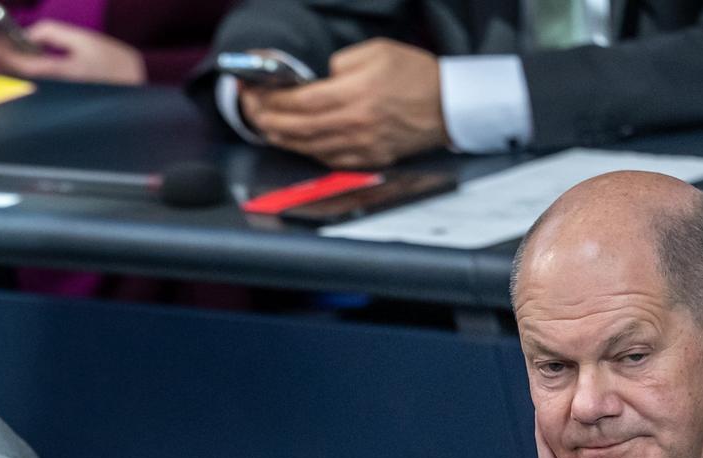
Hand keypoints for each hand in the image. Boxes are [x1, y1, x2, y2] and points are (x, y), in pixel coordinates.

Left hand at [0, 20, 146, 84]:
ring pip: (23, 84)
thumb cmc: (112, 64)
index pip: (22, 65)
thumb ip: (54, 33)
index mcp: (62, 73)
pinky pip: (33, 87)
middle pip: (17, 78)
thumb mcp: (84, 40)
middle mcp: (55, 90)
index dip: (1, 54)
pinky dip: (20, 75)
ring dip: (7, 68)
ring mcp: (56, 97)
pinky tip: (15, 65)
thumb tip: (30, 34)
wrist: (131, 85)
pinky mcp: (58, 100)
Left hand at [239, 38, 445, 167]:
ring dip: (280, 137)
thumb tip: (315, 79)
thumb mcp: (377, 52)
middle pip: (295, 128)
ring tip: (265, 125)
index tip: (255, 91)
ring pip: (306, 147)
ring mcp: (360, 147)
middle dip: (267, 118)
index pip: (299, 101)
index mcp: (355, 94)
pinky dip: (304, 149)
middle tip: (252, 109)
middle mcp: (354, 124)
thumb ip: (340, 63)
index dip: (271, 98)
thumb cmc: (416, 76)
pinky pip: (325, 159)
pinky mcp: (366, 160)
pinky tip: (294, 140)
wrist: (450, 106)